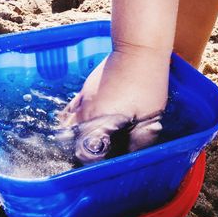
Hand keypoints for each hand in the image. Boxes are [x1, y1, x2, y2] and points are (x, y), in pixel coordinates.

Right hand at [57, 46, 170, 164]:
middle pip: (71, 139)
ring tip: (80, 144)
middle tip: (88, 157)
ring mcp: (82, 99)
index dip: (89, 162)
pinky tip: (77, 124)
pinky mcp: (84, 89)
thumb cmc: (147, 83)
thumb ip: (141, 139)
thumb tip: (132, 154)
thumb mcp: (151, 115)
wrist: (138, 50)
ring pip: (66, 124)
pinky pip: (69, 109)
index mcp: (101, 120)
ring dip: (71, 137)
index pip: (85, 150)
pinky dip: (70, 120)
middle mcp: (85, 112)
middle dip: (77, 152)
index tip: (96, 166)